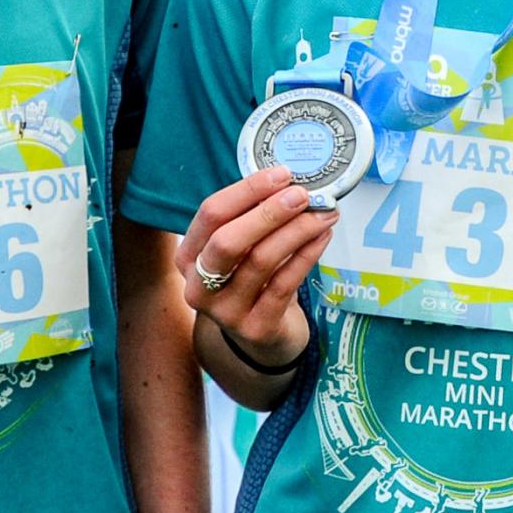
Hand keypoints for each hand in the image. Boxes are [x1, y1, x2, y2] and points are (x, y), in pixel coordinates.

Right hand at [176, 165, 336, 365]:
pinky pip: (285, 283)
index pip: (211, 214)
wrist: (262, 338)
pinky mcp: (256, 328)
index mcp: (189, 256)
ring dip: (297, 231)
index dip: (247, 190)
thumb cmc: (252, 281)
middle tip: (302, 195)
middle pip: (228, 241)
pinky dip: (308, 255)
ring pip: (261, 261)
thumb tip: (288, 181)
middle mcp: (199, 285)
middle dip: (268, 213)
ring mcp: (225, 311)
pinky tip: (323, 237)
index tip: (281, 174)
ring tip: (324, 213)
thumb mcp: (241, 250)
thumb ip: (253, 218)